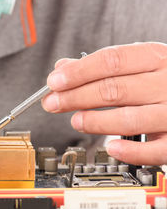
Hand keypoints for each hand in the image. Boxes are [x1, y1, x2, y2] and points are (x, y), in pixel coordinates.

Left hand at [42, 42, 166, 165]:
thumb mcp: (142, 61)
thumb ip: (104, 65)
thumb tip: (64, 67)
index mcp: (157, 57)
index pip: (110, 61)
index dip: (77, 72)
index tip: (54, 81)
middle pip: (113, 89)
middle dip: (75, 97)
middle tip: (52, 103)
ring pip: (129, 119)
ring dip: (95, 122)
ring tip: (76, 121)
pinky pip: (155, 150)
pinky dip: (129, 151)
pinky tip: (110, 146)